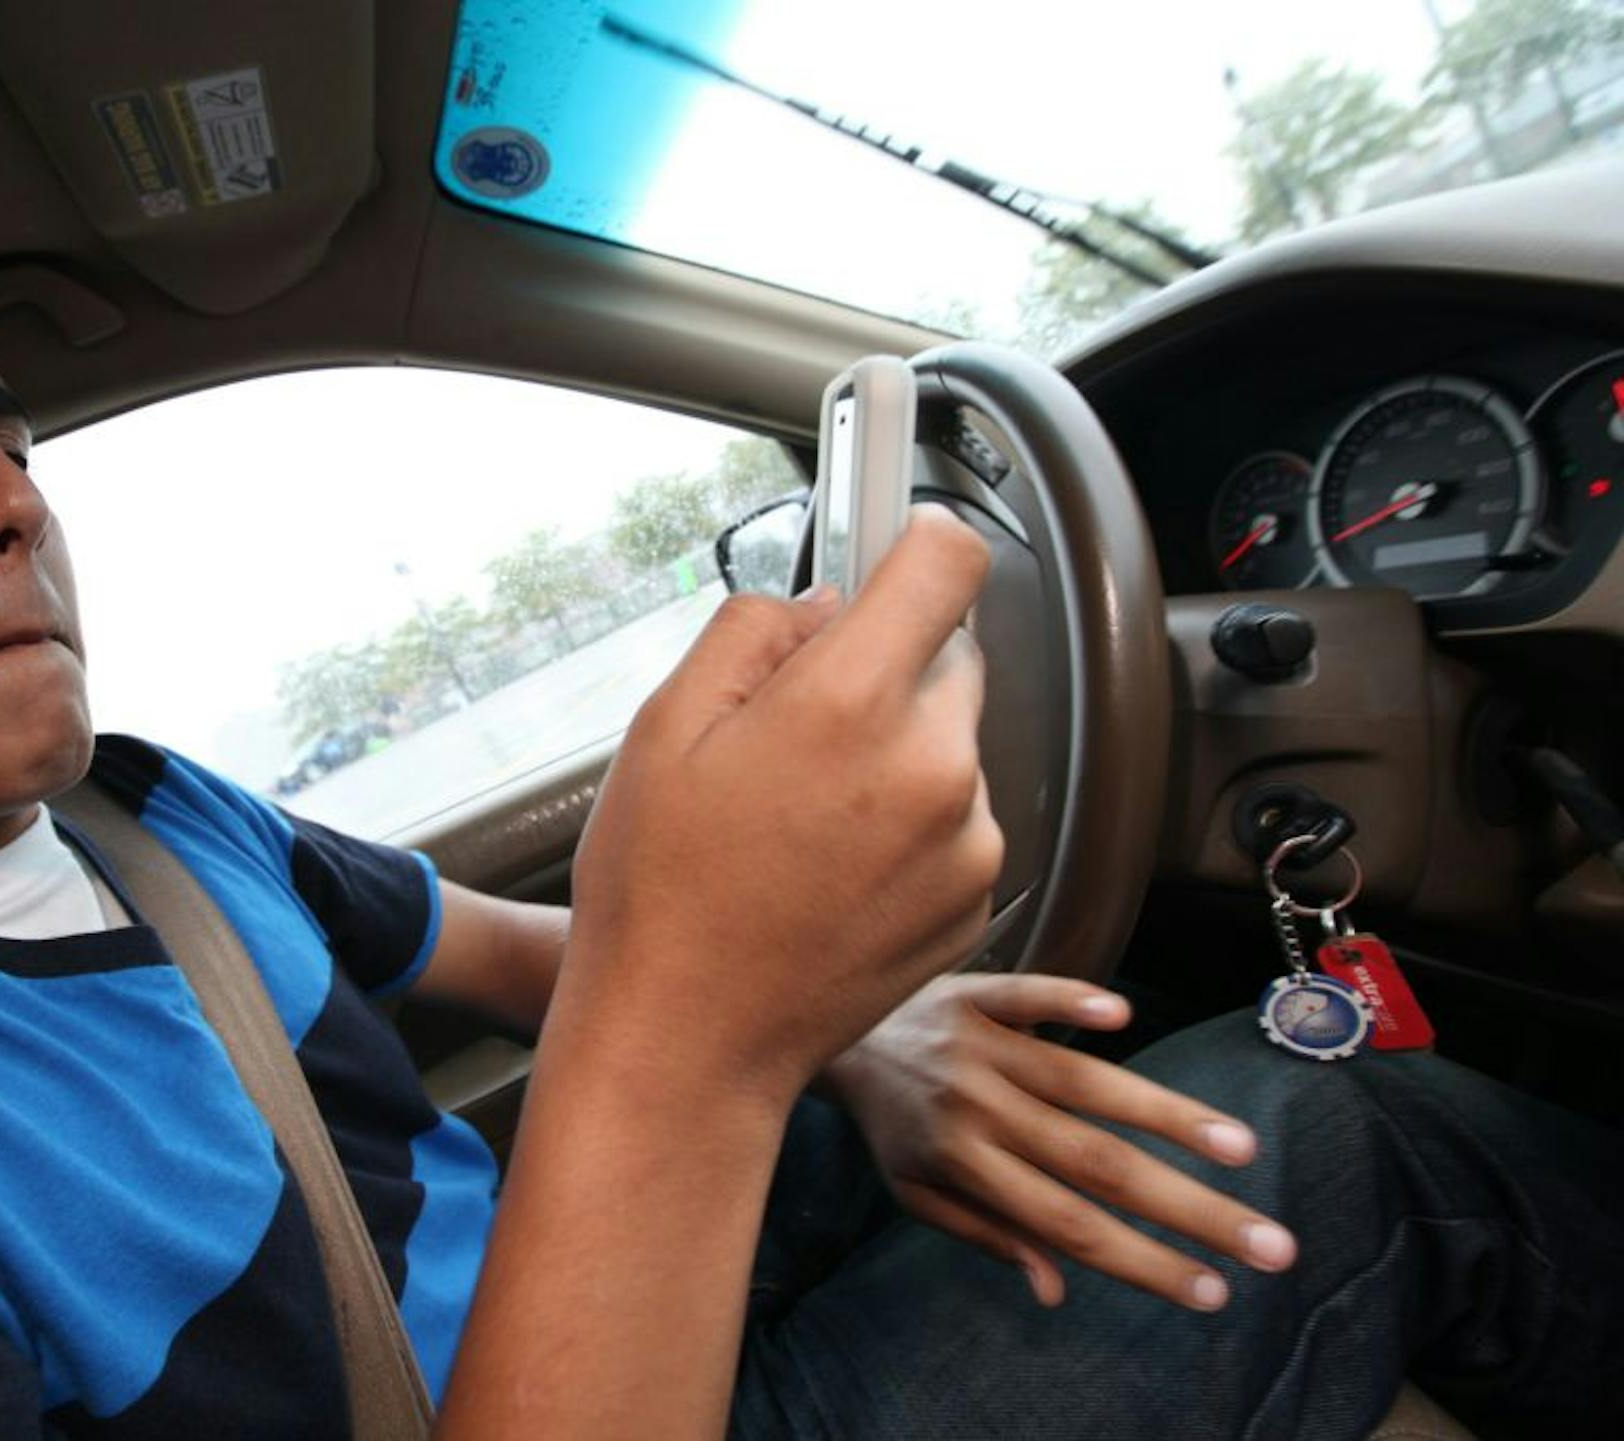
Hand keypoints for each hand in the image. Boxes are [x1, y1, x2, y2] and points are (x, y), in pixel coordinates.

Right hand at [555, 505, 1000, 1112]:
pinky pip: (958, 819)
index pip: (949, 563)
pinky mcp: (975, 900)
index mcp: (850, 706)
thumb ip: (752, 634)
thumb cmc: (660, 893)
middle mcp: (932, 767)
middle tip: (797, 727)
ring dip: (898, 752)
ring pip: (952, 741)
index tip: (893, 549)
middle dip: (884, 669)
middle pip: (947, 656)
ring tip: (804, 819)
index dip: (916, 542)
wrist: (689, 1042)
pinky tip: (831, 868)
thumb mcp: (663, 728)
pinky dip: (910, 825)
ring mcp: (965, 841)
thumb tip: (823, 605)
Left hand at [826, 973, 1298, 1311]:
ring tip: (1238, 1148)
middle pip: (1096, 1165)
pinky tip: (1121, 1015)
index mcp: (966, 1167)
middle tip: (1269, 1243)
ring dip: (1163, 1113)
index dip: (1141, 1261)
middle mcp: (979, 1110)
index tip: (1214, 1291)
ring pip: (1081, 1083)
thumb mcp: (920, 1194)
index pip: (1068, 1225)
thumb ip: (988, 1234)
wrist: (830, 1035)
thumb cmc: (889, 1123)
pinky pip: (1025, 996)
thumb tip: (1057, 1287)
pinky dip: (1068, 1002)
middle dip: (1187, 1209)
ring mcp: (980, 1047)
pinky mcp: (977, 993)